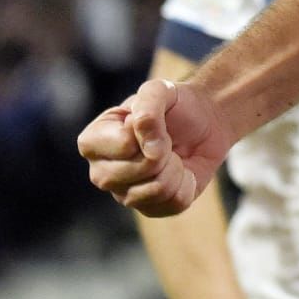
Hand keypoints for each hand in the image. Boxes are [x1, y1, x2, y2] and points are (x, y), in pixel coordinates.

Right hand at [77, 78, 232, 216]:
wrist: (204, 122)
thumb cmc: (175, 105)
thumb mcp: (161, 90)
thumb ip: (149, 106)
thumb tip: (149, 149)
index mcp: (93, 141)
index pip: (125, 146)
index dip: (151, 132)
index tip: (156, 121)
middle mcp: (102, 172)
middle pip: (140, 171)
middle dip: (165, 151)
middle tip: (167, 141)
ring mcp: (124, 194)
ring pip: (158, 190)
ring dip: (177, 167)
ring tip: (172, 155)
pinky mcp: (150, 209)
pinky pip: (174, 203)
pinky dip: (187, 183)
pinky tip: (181, 171)